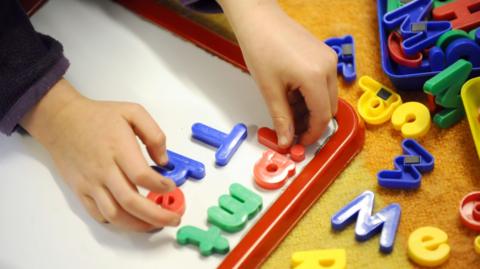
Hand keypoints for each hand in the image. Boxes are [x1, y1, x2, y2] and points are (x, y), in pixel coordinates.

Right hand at [21, 79, 179, 231]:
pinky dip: (117, 222)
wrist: (61, 121)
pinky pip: (99, 214)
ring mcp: (91, 183)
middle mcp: (104, 169)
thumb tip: (164, 161)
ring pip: (115, 214)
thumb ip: (154, 134)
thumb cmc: (98, 116)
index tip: (171, 187)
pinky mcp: (81, 191)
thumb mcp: (133, 112)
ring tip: (155, 224)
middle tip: (174, 218)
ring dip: (138, 224)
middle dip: (156, 215)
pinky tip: (131, 219)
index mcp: (119, 148)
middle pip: (131, 201)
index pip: (141, 175)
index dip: (160, 186)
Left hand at [219, 0, 337, 146]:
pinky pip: (324, 82)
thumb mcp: (269, 89)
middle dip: (311, 123)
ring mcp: (328, 59)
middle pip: (328, 108)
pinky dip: (311, 94)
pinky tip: (292, 94)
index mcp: (315, 76)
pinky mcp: (324, 55)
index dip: (311, 134)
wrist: (259, 20)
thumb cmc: (261, 46)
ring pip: (327, 96)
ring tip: (287, 110)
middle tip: (291, 130)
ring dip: (310, 109)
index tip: (299, 143)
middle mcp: (328, 67)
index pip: (322, 116)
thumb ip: (281, 118)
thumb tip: (286, 140)